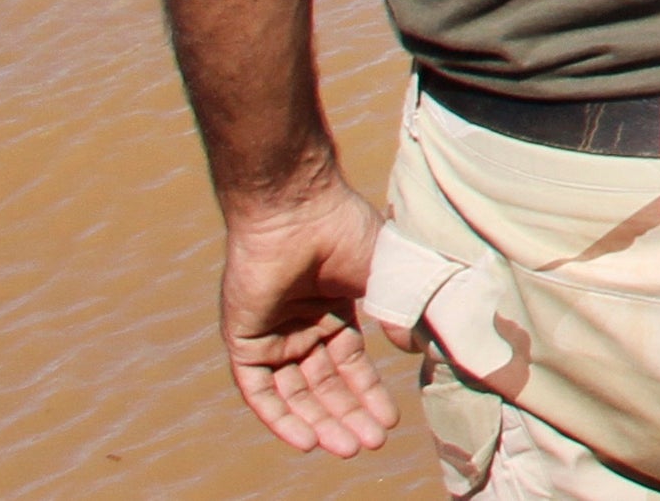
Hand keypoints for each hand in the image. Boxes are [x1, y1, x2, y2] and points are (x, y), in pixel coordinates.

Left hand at [218, 176, 392, 456]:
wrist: (297, 210)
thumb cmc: (346, 230)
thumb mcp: (389, 278)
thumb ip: (404, 314)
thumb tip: (417, 353)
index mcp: (334, 308)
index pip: (349, 365)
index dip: (367, 394)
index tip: (389, 421)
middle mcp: (301, 325)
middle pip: (322, 385)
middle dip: (347, 415)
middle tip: (371, 445)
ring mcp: (271, 333)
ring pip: (294, 392)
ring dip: (319, 422)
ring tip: (346, 449)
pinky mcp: (243, 339)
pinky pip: (258, 390)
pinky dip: (279, 417)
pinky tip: (306, 440)